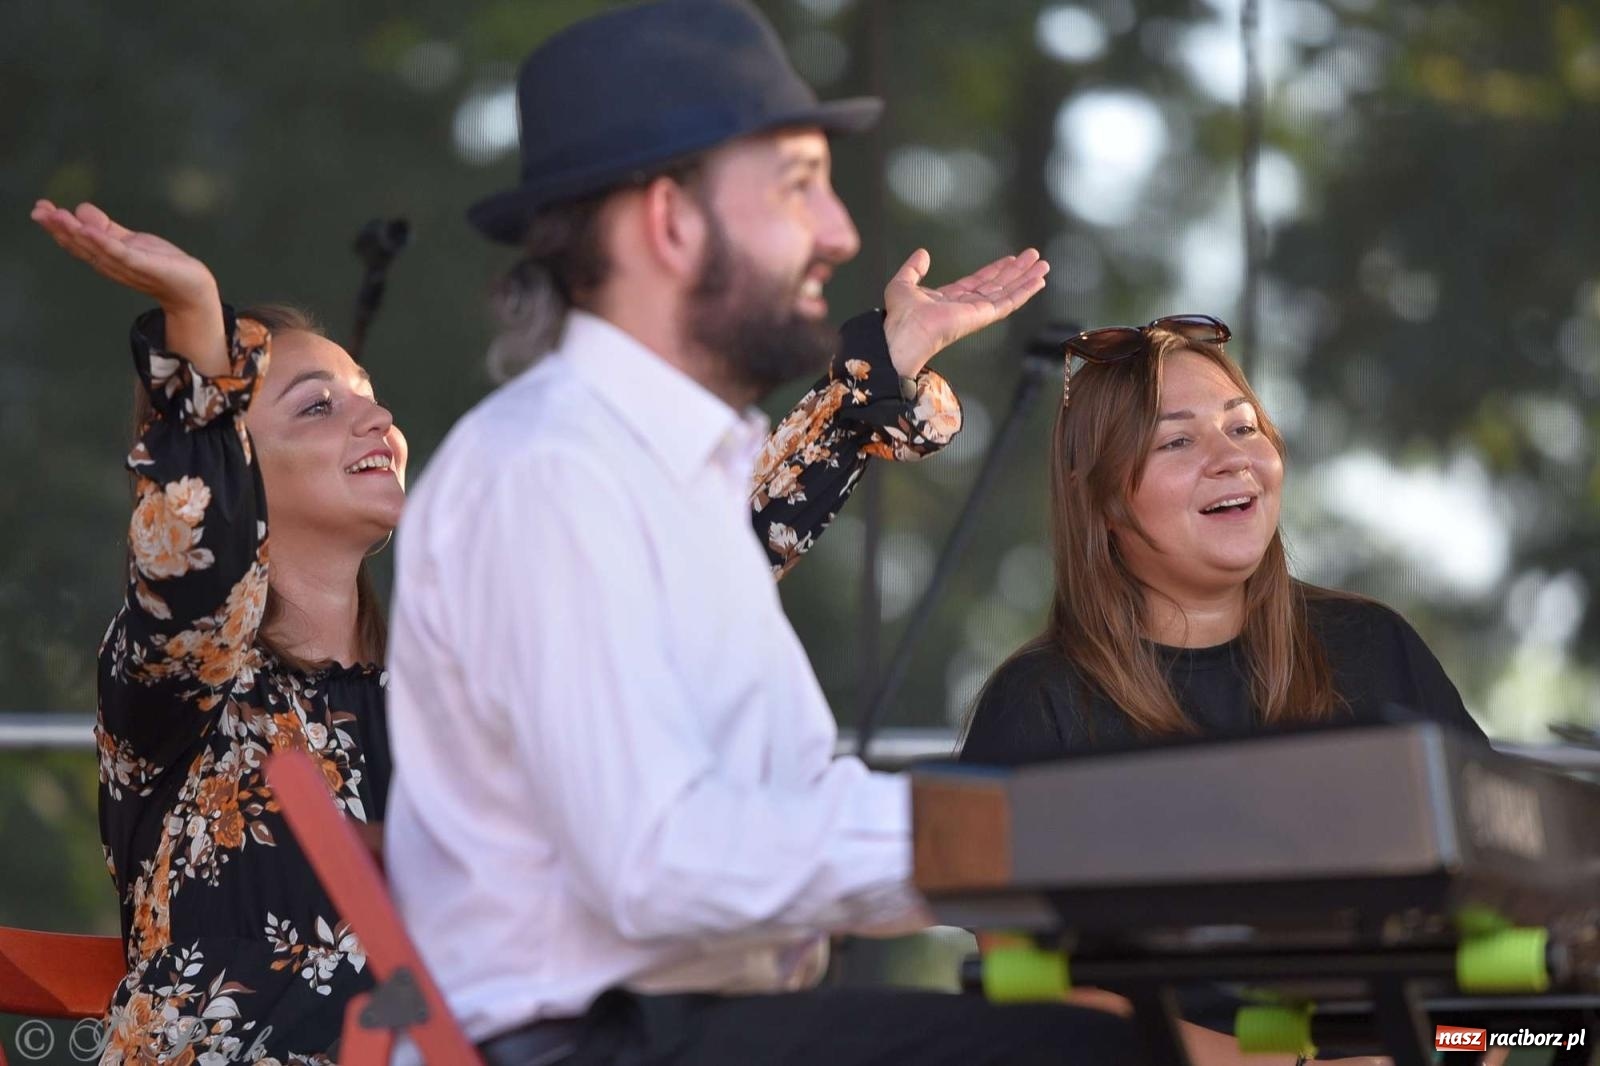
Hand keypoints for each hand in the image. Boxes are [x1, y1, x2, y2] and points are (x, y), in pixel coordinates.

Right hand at [31, 199, 219, 313]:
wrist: (191, 287)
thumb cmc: (161, 264)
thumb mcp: (129, 242)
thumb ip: (106, 229)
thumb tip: (80, 211)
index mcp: (106, 257)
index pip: (77, 241)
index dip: (57, 226)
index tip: (40, 208)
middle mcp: (111, 264)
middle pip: (79, 245)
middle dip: (58, 228)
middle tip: (39, 210)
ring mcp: (126, 266)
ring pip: (95, 248)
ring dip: (74, 232)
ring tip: (58, 216)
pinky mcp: (144, 265)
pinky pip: (121, 253)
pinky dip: (104, 243)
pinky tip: (90, 231)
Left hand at [881, 247, 1048, 377]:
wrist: (903, 333)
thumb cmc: (899, 315)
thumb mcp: (903, 283)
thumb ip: (913, 268)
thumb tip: (922, 253)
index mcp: (949, 300)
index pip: (978, 282)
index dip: (995, 270)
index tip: (1010, 259)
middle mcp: (966, 307)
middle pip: (997, 286)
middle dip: (1016, 271)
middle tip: (1034, 257)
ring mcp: (977, 313)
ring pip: (1007, 292)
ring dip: (1026, 278)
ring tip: (1043, 265)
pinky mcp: (983, 316)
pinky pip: (1008, 302)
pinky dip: (1024, 291)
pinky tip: (1038, 281)